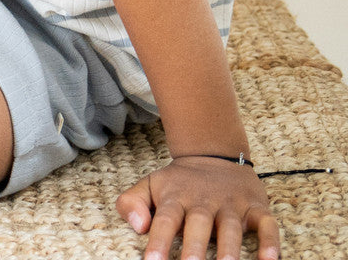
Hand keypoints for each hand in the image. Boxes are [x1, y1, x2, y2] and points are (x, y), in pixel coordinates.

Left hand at [116, 157, 279, 259]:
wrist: (214, 154)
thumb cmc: (179, 183)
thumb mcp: (150, 185)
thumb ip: (132, 202)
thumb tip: (137, 226)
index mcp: (176, 197)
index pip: (165, 220)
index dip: (159, 240)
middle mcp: (204, 201)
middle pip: (198, 223)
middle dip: (195, 247)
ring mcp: (231, 204)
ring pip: (231, 227)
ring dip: (230, 248)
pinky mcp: (256, 208)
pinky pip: (266, 225)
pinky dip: (270, 241)